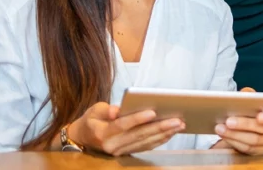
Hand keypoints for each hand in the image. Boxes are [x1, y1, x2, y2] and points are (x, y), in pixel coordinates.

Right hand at [69, 102, 184, 155]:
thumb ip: (105, 109)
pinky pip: (146, 147)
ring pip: (145, 142)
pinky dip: (160, 140)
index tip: (153, 112)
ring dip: (164, 134)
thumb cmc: (91, 120)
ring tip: (179, 125)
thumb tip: (116, 111)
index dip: (137, 119)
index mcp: (103, 133)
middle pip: (139, 135)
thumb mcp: (94, 110)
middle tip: (177, 120)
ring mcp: (120, 151)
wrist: (83, 138)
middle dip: (160, 127)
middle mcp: (112, 145)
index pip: (122, 125)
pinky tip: (171, 133)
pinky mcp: (127, 153)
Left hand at [213, 87, 262, 154]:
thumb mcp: (250, 99)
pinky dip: (234, 142)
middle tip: (229, 120)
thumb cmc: (250, 109)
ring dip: (235, 134)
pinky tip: (224, 135)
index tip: (259, 116)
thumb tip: (244, 95)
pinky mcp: (259, 151)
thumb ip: (249, 95)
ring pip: (253, 141)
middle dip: (245, 124)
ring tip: (220, 128)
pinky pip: (247, 149)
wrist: (245, 124)